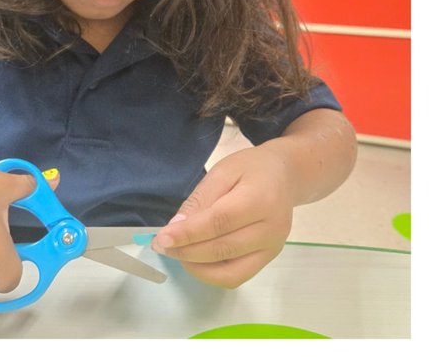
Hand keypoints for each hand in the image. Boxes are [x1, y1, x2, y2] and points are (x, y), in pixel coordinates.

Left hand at [151, 144, 295, 287]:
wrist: (285, 176)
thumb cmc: (251, 168)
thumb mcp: (222, 171)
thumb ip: (200, 199)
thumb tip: (176, 227)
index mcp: (259, 200)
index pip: (218, 223)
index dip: (188, 234)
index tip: (162, 239)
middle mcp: (270, 230)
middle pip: (223, 249)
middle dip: (187, 252)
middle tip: (160, 246)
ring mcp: (272, 248)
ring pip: (231, 271)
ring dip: (198, 268)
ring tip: (177, 253)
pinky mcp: (268, 259)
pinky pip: (239, 276)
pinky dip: (213, 273)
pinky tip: (196, 260)